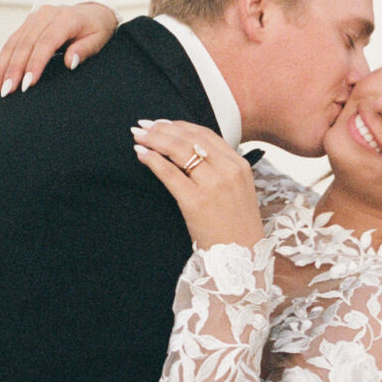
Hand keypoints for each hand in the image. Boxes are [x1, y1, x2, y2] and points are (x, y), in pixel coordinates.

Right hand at [0, 2, 118, 98]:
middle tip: (4, 93)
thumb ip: (85, 50)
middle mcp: (45, 16)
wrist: (92, 12)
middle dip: (12, 70)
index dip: (35, 64)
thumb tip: (71, 62)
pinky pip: (9, 44)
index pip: (46, 43)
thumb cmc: (97, 29)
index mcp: (65, 19)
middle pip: (24, 45)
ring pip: (11, 45)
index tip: (28, 84)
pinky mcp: (26, 25)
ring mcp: (33, 19)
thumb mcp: (99, 39)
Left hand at [132, 120, 264, 249]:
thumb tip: (190, 151)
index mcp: (239, 165)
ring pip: (179, 150)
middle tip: (144, 126)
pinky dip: (153, 160)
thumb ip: (221, 169)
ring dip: (154, 139)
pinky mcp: (196, 202)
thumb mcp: (238, 190)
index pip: (206, 134)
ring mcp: (213, 186)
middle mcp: (228, 170)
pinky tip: (141, 154)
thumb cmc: (236, 226)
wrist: (243, 258)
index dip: (180, 125)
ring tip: (139, 136)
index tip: (162, 123)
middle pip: (190, 138)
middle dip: (163, 128)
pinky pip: (170, 174)